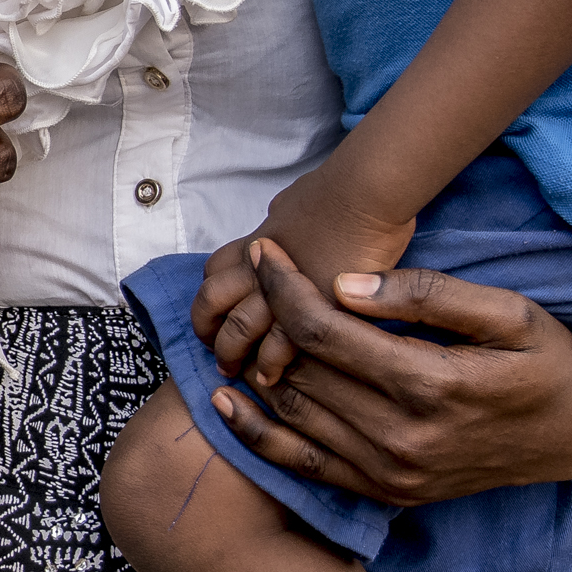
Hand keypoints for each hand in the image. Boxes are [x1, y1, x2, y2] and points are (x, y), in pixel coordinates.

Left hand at [198, 175, 419, 386]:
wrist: (364, 195)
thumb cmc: (336, 192)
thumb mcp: (291, 202)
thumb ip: (279, 221)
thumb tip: (278, 221)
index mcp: (254, 245)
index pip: (213, 272)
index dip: (211, 295)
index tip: (217, 313)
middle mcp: (257, 269)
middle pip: (212, 302)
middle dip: (207, 329)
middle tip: (214, 350)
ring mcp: (279, 291)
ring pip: (237, 329)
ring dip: (231, 354)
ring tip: (234, 371)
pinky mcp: (309, 311)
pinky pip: (277, 346)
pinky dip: (269, 365)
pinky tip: (271, 378)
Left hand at [205, 255, 571, 506]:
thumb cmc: (546, 359)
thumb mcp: (510, 313)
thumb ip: (429, 295)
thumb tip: (346, 286)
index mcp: (429, 385)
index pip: (325, 330)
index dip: (284, 286)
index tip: (264, 251)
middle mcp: (401, 437)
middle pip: (300, 367)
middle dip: (266, 314)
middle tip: (249, 274)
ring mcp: (390, 472)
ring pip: (293, 412)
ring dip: (256, 364)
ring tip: (243, 319)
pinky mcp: (385, 492)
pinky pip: (302, 466)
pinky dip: (257, 434)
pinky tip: (225, 401)